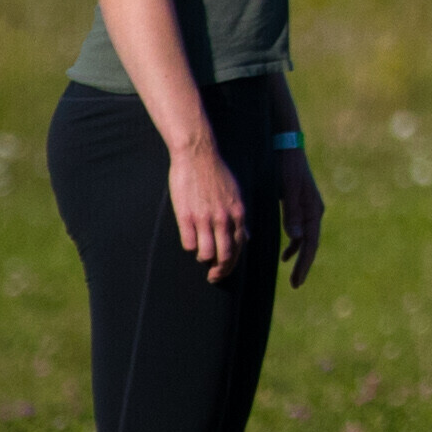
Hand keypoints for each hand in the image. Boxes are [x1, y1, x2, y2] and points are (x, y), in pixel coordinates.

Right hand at [165, 135, 246, 281]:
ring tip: (200, 257)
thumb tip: (245, 238)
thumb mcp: (236, 195)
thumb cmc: (217, 174)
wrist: (198, 155)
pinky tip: (188, 241)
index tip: (225, 270)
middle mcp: (224, 219)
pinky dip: (189, 246)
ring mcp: (205, 218)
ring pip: (206, 253)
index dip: (233, 264)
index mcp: (239, 214)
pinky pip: (188, 243)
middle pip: (225, 256)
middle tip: (213, 277)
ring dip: (203, 259)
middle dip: (220, 271)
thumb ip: (240, 218)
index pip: (240, 248)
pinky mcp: (186, 216)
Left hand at [280, 145, 324, 289]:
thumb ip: (291, 213)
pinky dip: (294, 244)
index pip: (310, 244)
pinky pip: (301, 231)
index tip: (296, 282)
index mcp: (313, 210)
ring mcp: (308, 208)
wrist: (286, 145)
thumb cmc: (286, 167)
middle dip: (303, 265)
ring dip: (299, 256)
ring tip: (291, 274)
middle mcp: (314, 211)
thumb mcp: (288, 190)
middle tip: (296, 284)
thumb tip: (296, 238)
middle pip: (311, 244)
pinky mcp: (300, 204)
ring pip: (306, 239)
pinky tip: (285, 253)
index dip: (304, 264)